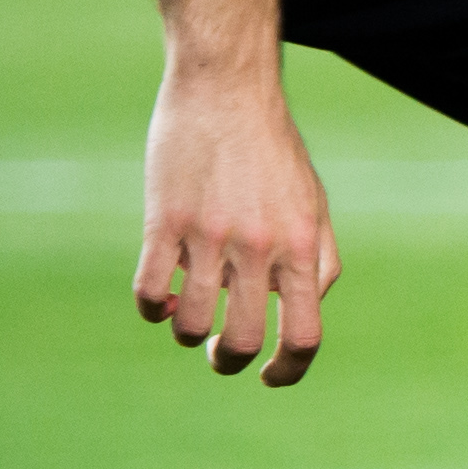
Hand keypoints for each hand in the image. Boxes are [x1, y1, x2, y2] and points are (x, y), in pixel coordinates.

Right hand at [137, 67, 337, 385]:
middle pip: (244, 340)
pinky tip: (158, 296)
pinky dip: (150, 307)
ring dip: (184, 331)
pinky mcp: (163, 222)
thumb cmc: (273, 152)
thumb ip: (319, 261)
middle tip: (219, 350)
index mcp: (303, 247)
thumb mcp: (314, 204)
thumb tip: (302, 312)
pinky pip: (148, 292)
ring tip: (187, 313)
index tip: (270, 378)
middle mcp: (260, 247)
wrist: (227, 90)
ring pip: (187, 324)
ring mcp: (209, 236)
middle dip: (229, 360)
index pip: (305, 334)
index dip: (289, 370)